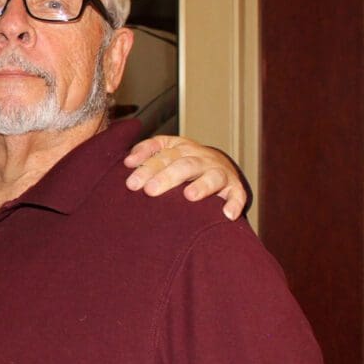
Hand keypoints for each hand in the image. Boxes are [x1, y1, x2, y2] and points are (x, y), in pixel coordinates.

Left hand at [124, 135, 247, 220]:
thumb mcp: (165, 152)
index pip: (161, 153)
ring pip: (212, 176)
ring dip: (202, 186)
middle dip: (166, 177)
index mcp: (180, 148)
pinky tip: (227, 214)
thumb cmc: (183, 163)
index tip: (130, 176)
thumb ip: (146, 153)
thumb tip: (127, 162)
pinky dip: (234, 204)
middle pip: (183, 165)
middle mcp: (200, 158)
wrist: (218, 166)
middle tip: (149, 191)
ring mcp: (218, 172)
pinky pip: (236, 195)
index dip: (145, 162)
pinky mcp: (234, 187)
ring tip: (189, 196)